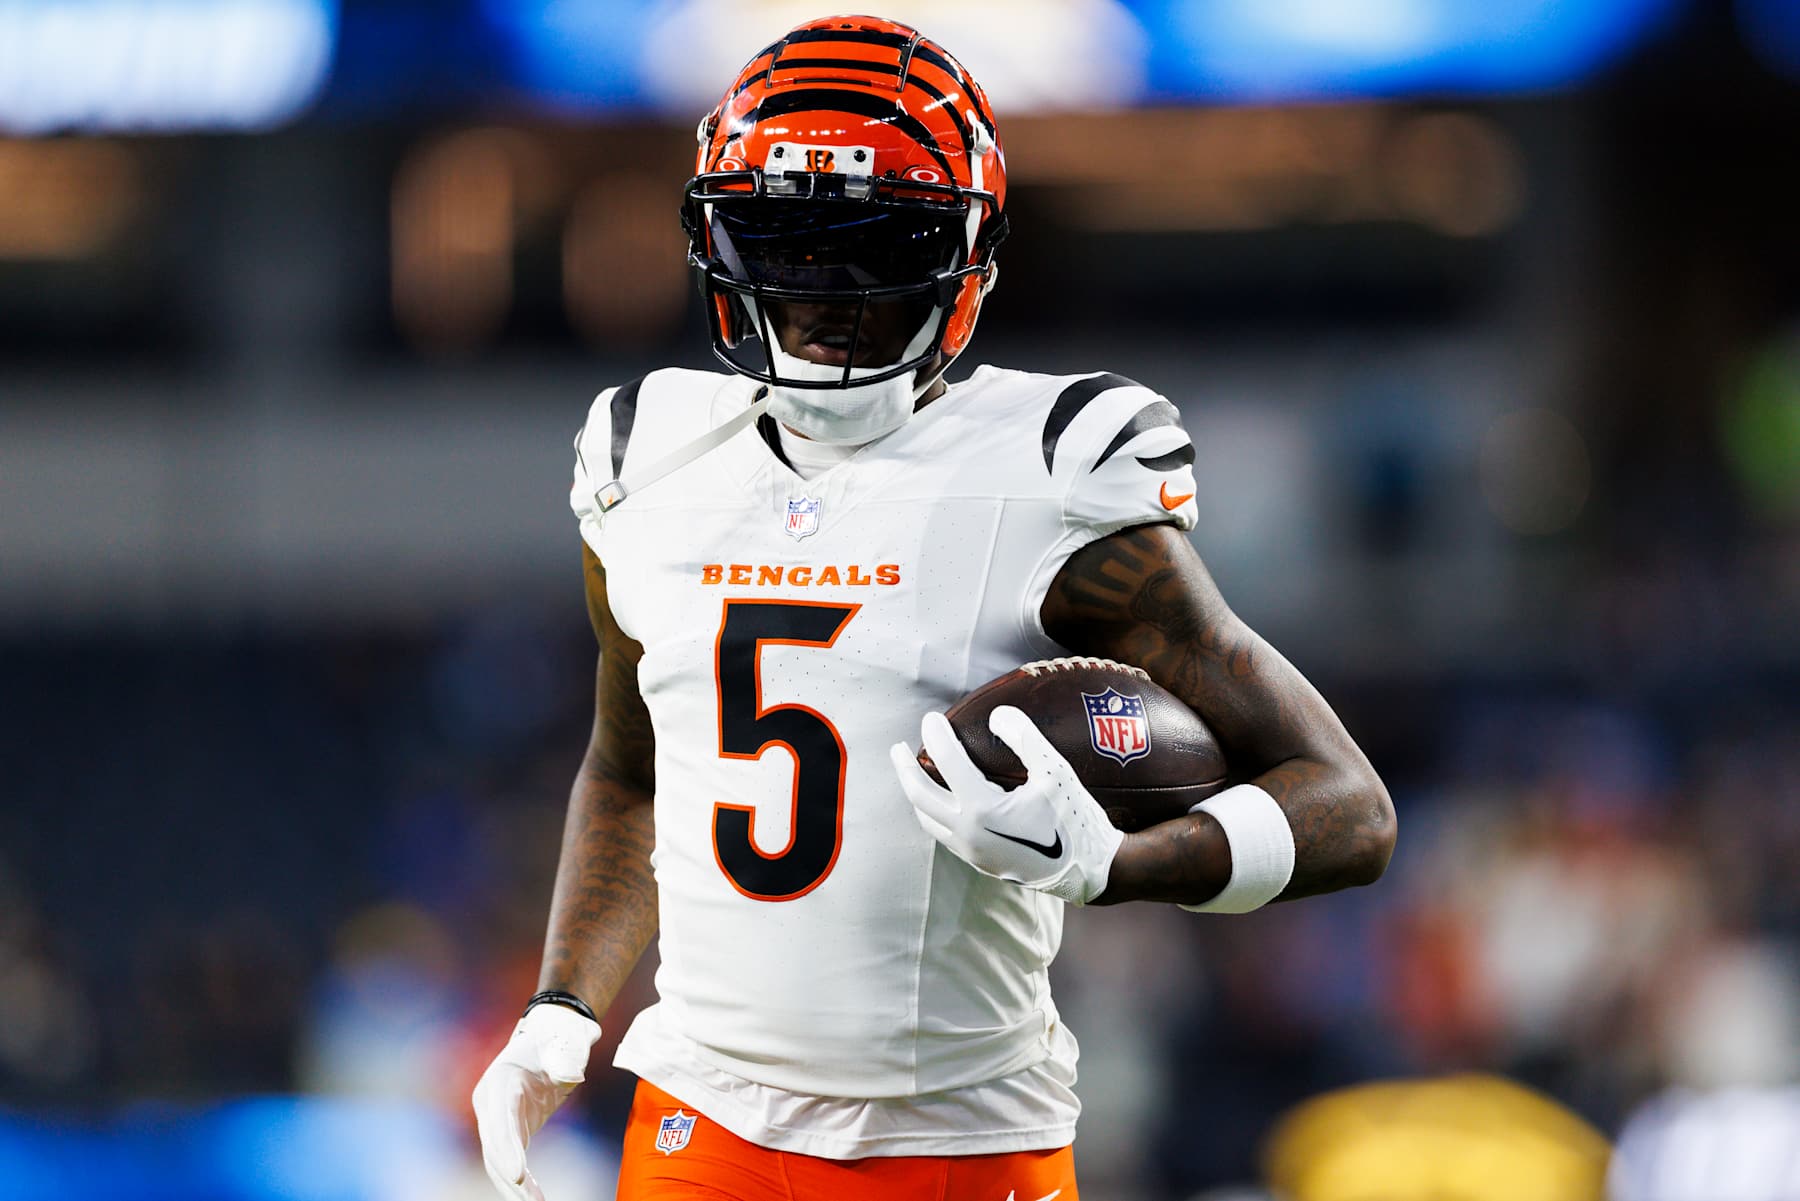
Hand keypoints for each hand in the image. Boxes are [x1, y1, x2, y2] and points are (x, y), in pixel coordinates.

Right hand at [471, 1002, 600, 1200]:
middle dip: (510, 1176)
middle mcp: (491, 1102)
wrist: (551, 1036)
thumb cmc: (559, 1038)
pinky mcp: (510, 1130)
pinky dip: (522, 1181)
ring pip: (498, 1159)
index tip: (518, 1175)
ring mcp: (497, 1118)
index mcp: (501, 1079)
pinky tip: (536, 1197)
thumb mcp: (565, 1041)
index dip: (507, 1148)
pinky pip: (511, 1160)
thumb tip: (569, 1076)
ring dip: (514, 1186)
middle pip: (494, 1146)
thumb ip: (565, 1056)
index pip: (500, 1119)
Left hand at [890, 705, 1123, 903]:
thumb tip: (996, 715)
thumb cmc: (1075, 818)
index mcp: (983, 809)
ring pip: (927, 818)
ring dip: (916, 793)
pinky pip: (943, 834)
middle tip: (899, 747)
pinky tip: (942, 799)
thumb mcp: (1056, 771)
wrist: (1089, 870)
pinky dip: (933, 812)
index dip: (936, 735)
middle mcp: (968, 833)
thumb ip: (1025, 738)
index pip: (947, 762)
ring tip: (915, 771)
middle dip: (905, 768)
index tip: (932, 717)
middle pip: (919, 794)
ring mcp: (971, 851)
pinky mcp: (978, 862)